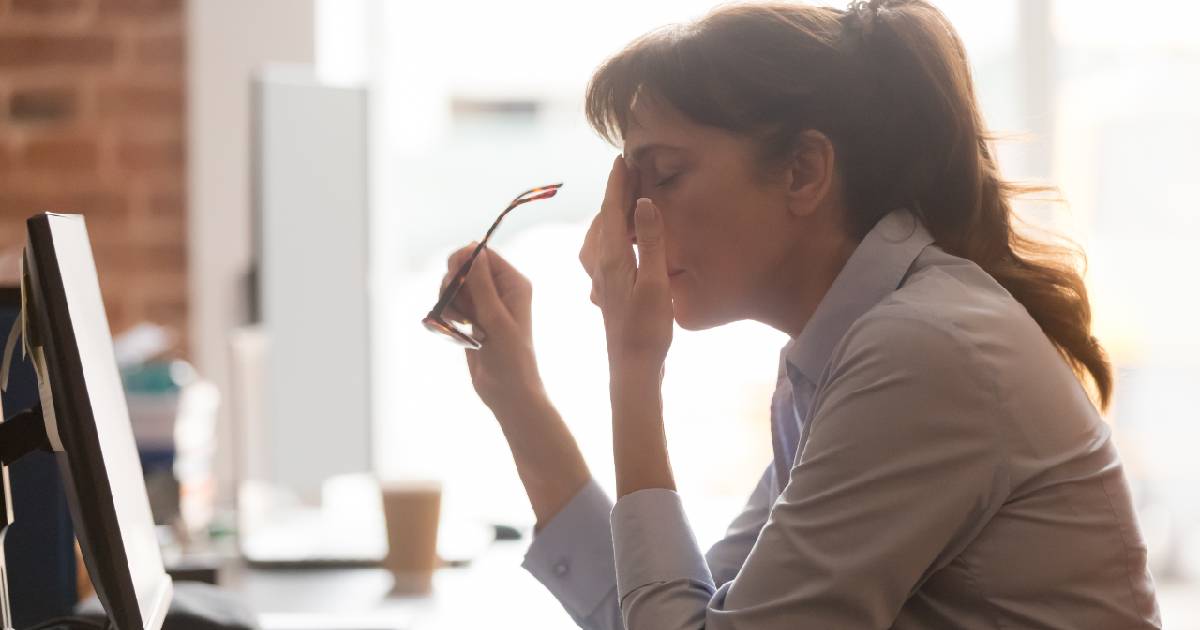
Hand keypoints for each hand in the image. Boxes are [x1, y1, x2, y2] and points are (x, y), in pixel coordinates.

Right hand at [438, 245, 544, 416]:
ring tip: (459, 324)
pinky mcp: (473, 319)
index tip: (453, 278)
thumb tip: (472, 249)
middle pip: (465, 268)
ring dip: (450, 302)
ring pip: (455, 288)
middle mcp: (500, 290)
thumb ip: (482, 284)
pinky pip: (452, 305)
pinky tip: (455, 330)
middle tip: (457, 306)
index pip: (484, 255)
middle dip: (454, 284)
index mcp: (513, 284)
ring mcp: (485, 305)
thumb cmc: (510, 357)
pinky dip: (448, 315)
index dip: (464, 261)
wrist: (508, 392)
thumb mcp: (495, 318)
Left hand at [580, 156, 673, 372]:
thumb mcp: (655, 283)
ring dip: (612, 213)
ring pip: (600, 235)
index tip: (622, 158)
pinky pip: (602, 250)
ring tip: (627, 199)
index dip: (617, 182)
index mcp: (611, 257)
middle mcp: (600, 264)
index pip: (612, 209)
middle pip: (604, 218)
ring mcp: (601, 278)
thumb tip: (644, 202)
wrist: (632, 367)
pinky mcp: (606, 289)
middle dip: (615, 193)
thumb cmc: (647, 329)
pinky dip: (611, 234)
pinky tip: (620, 240)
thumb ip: (651, 241)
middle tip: (630, 171)